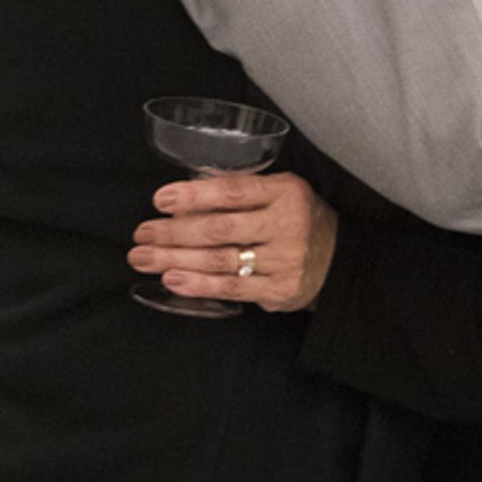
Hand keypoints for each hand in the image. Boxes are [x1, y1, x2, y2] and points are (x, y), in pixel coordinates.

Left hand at [128, 170, 337, 312]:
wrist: (339, 259)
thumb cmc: (295, 219)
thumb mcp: (278, 193)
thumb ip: (238, 193)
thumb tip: (181, 200)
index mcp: (285, 192)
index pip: (233, 191)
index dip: (194, 195)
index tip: (161, 199)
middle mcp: (288, 225)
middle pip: (220, 229)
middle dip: (173, 232)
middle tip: (142, 233)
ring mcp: (285, 260)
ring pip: (220, 260)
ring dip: (175, 259)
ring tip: (144, 257)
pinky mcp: (280, 289)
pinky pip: (232, 288)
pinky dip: (198, 284)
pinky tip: (173, 279)